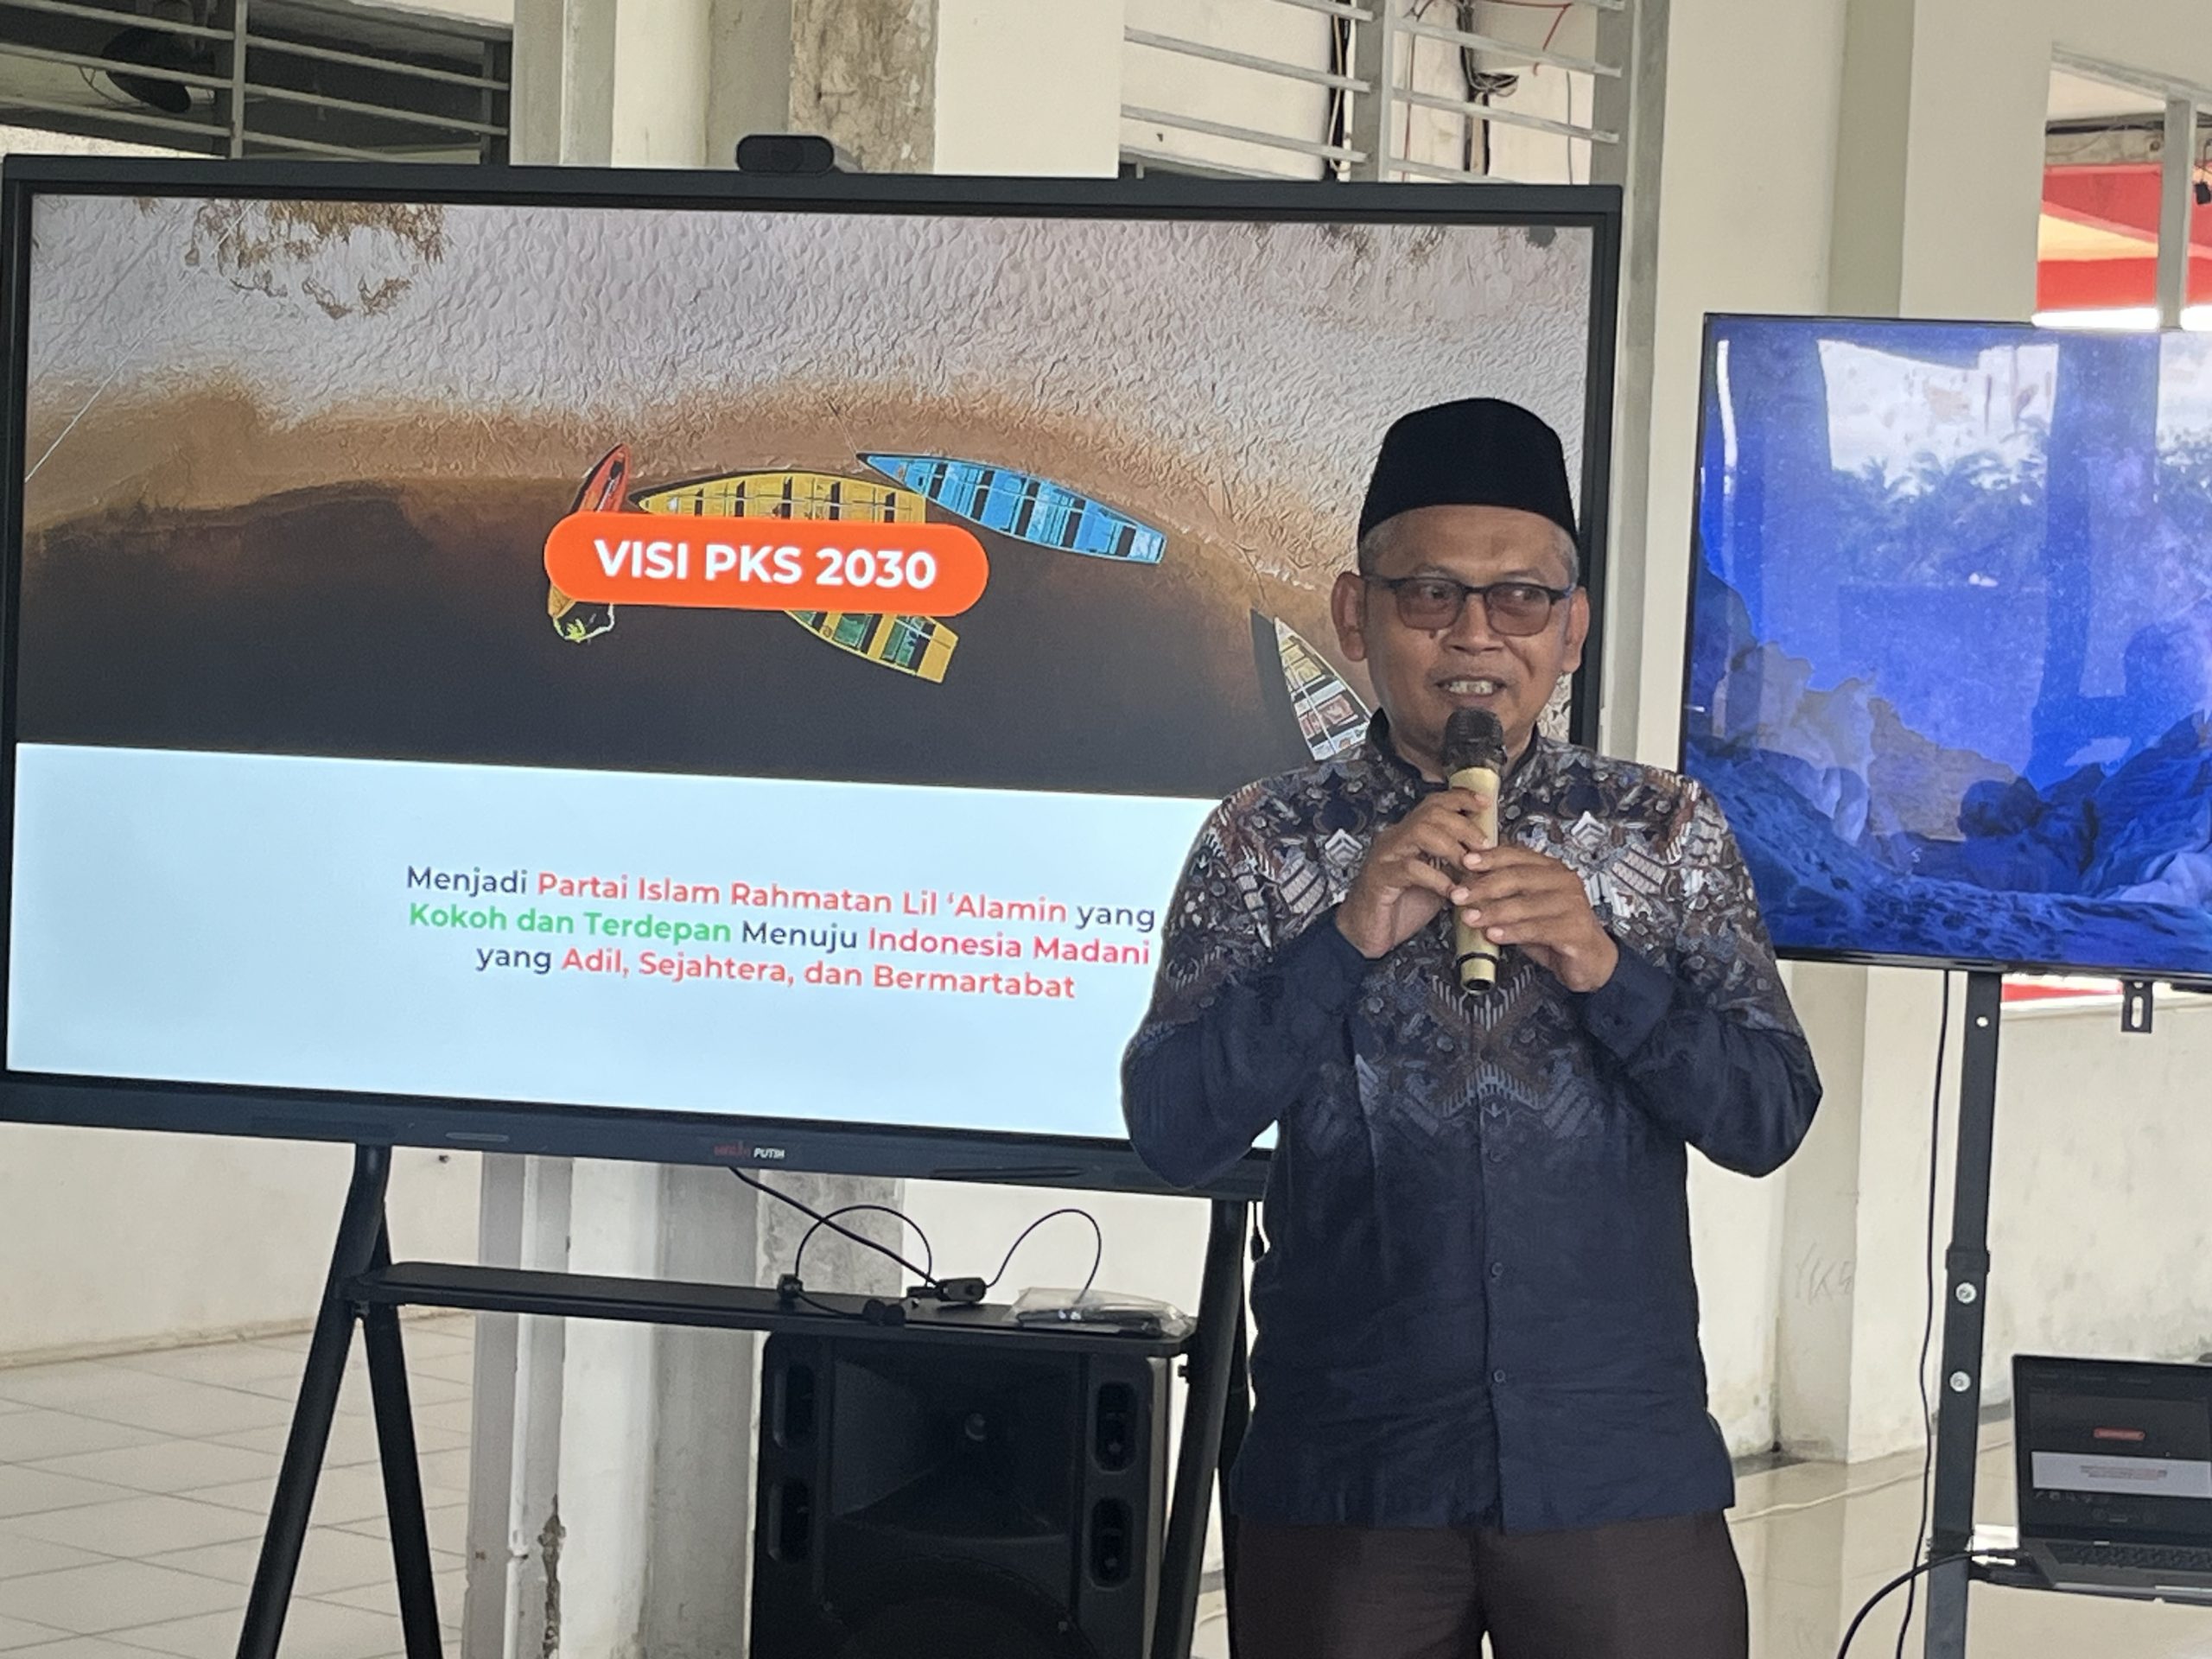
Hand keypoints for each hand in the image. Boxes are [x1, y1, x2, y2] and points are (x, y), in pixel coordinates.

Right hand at [1336, 790, 1493, 959]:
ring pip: (1420, 832)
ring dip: (1452, 847)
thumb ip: (1457, 862)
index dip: (1461, 798)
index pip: (1435, 803)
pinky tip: (1451, 891)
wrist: (1366, 934)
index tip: (1484, 803)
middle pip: (1431, 812)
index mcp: (1408, 835)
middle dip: (1464, 825)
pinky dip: (1437, 878)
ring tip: (1468, 867)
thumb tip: (1490, 849)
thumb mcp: (1438, 880)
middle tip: (1485, 845)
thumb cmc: (1401, 908)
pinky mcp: (1380, 878)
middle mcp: (1395, 839)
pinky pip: (1411, 868)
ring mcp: (1385, 856)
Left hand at [1456, 845, 1619, 993]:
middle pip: (1517, 877)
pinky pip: (1537, 929)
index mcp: (1551, 869)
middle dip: (1483, 886)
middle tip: (1458, 895)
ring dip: (1492, 911)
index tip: (1466, 862)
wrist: (1592, 960)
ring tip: (1469, 917)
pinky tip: (1493, 934)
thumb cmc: (1556, 930)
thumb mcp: (1527, 908)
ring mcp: (1571, 904)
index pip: (1517, 855)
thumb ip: (1504, 896)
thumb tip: (1467, 887)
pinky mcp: (1575, 929)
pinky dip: (1512, 932)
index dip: (1490, 858)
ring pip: (1525, 904)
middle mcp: (1563, 881)